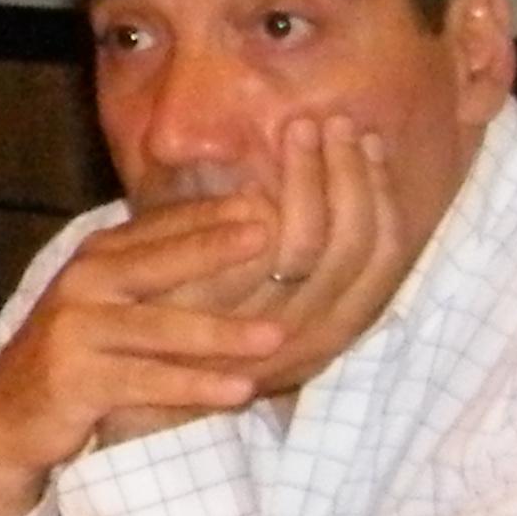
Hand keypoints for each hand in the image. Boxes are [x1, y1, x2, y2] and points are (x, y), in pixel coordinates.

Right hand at [0, 196, 286, 515]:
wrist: (8, 413)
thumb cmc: (78, 351)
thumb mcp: (109, 298)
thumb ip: (156, 267)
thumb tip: (237, 232)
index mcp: (96, 256)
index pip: (159, 224)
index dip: (212, 213)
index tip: (268, 202)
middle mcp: (82, 284)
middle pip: (158, 263)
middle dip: (216, 249)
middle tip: (272, 237)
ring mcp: (76, 331)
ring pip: (159, 329)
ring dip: (221, 334)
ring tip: (276, 337)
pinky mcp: (76, 379)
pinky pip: (147, 382)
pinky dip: (195, 388)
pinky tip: (238, 391)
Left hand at [188, 116, 406, 401]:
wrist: (130, 394)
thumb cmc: (192, 327)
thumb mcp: (255, 282)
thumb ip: (289, 237)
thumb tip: (320, 162)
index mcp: (336, 322)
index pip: (386, 252)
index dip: (383, 193)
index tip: (368, 140)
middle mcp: (319, 334)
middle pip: (361, 245)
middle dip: (352, 176)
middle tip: (335, 121)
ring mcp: (275, 337)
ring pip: (315, 248)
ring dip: (312, 181)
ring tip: (300, 127)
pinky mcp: (225, 332)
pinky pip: (259, 268)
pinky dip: (264, 215)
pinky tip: (255, 178)